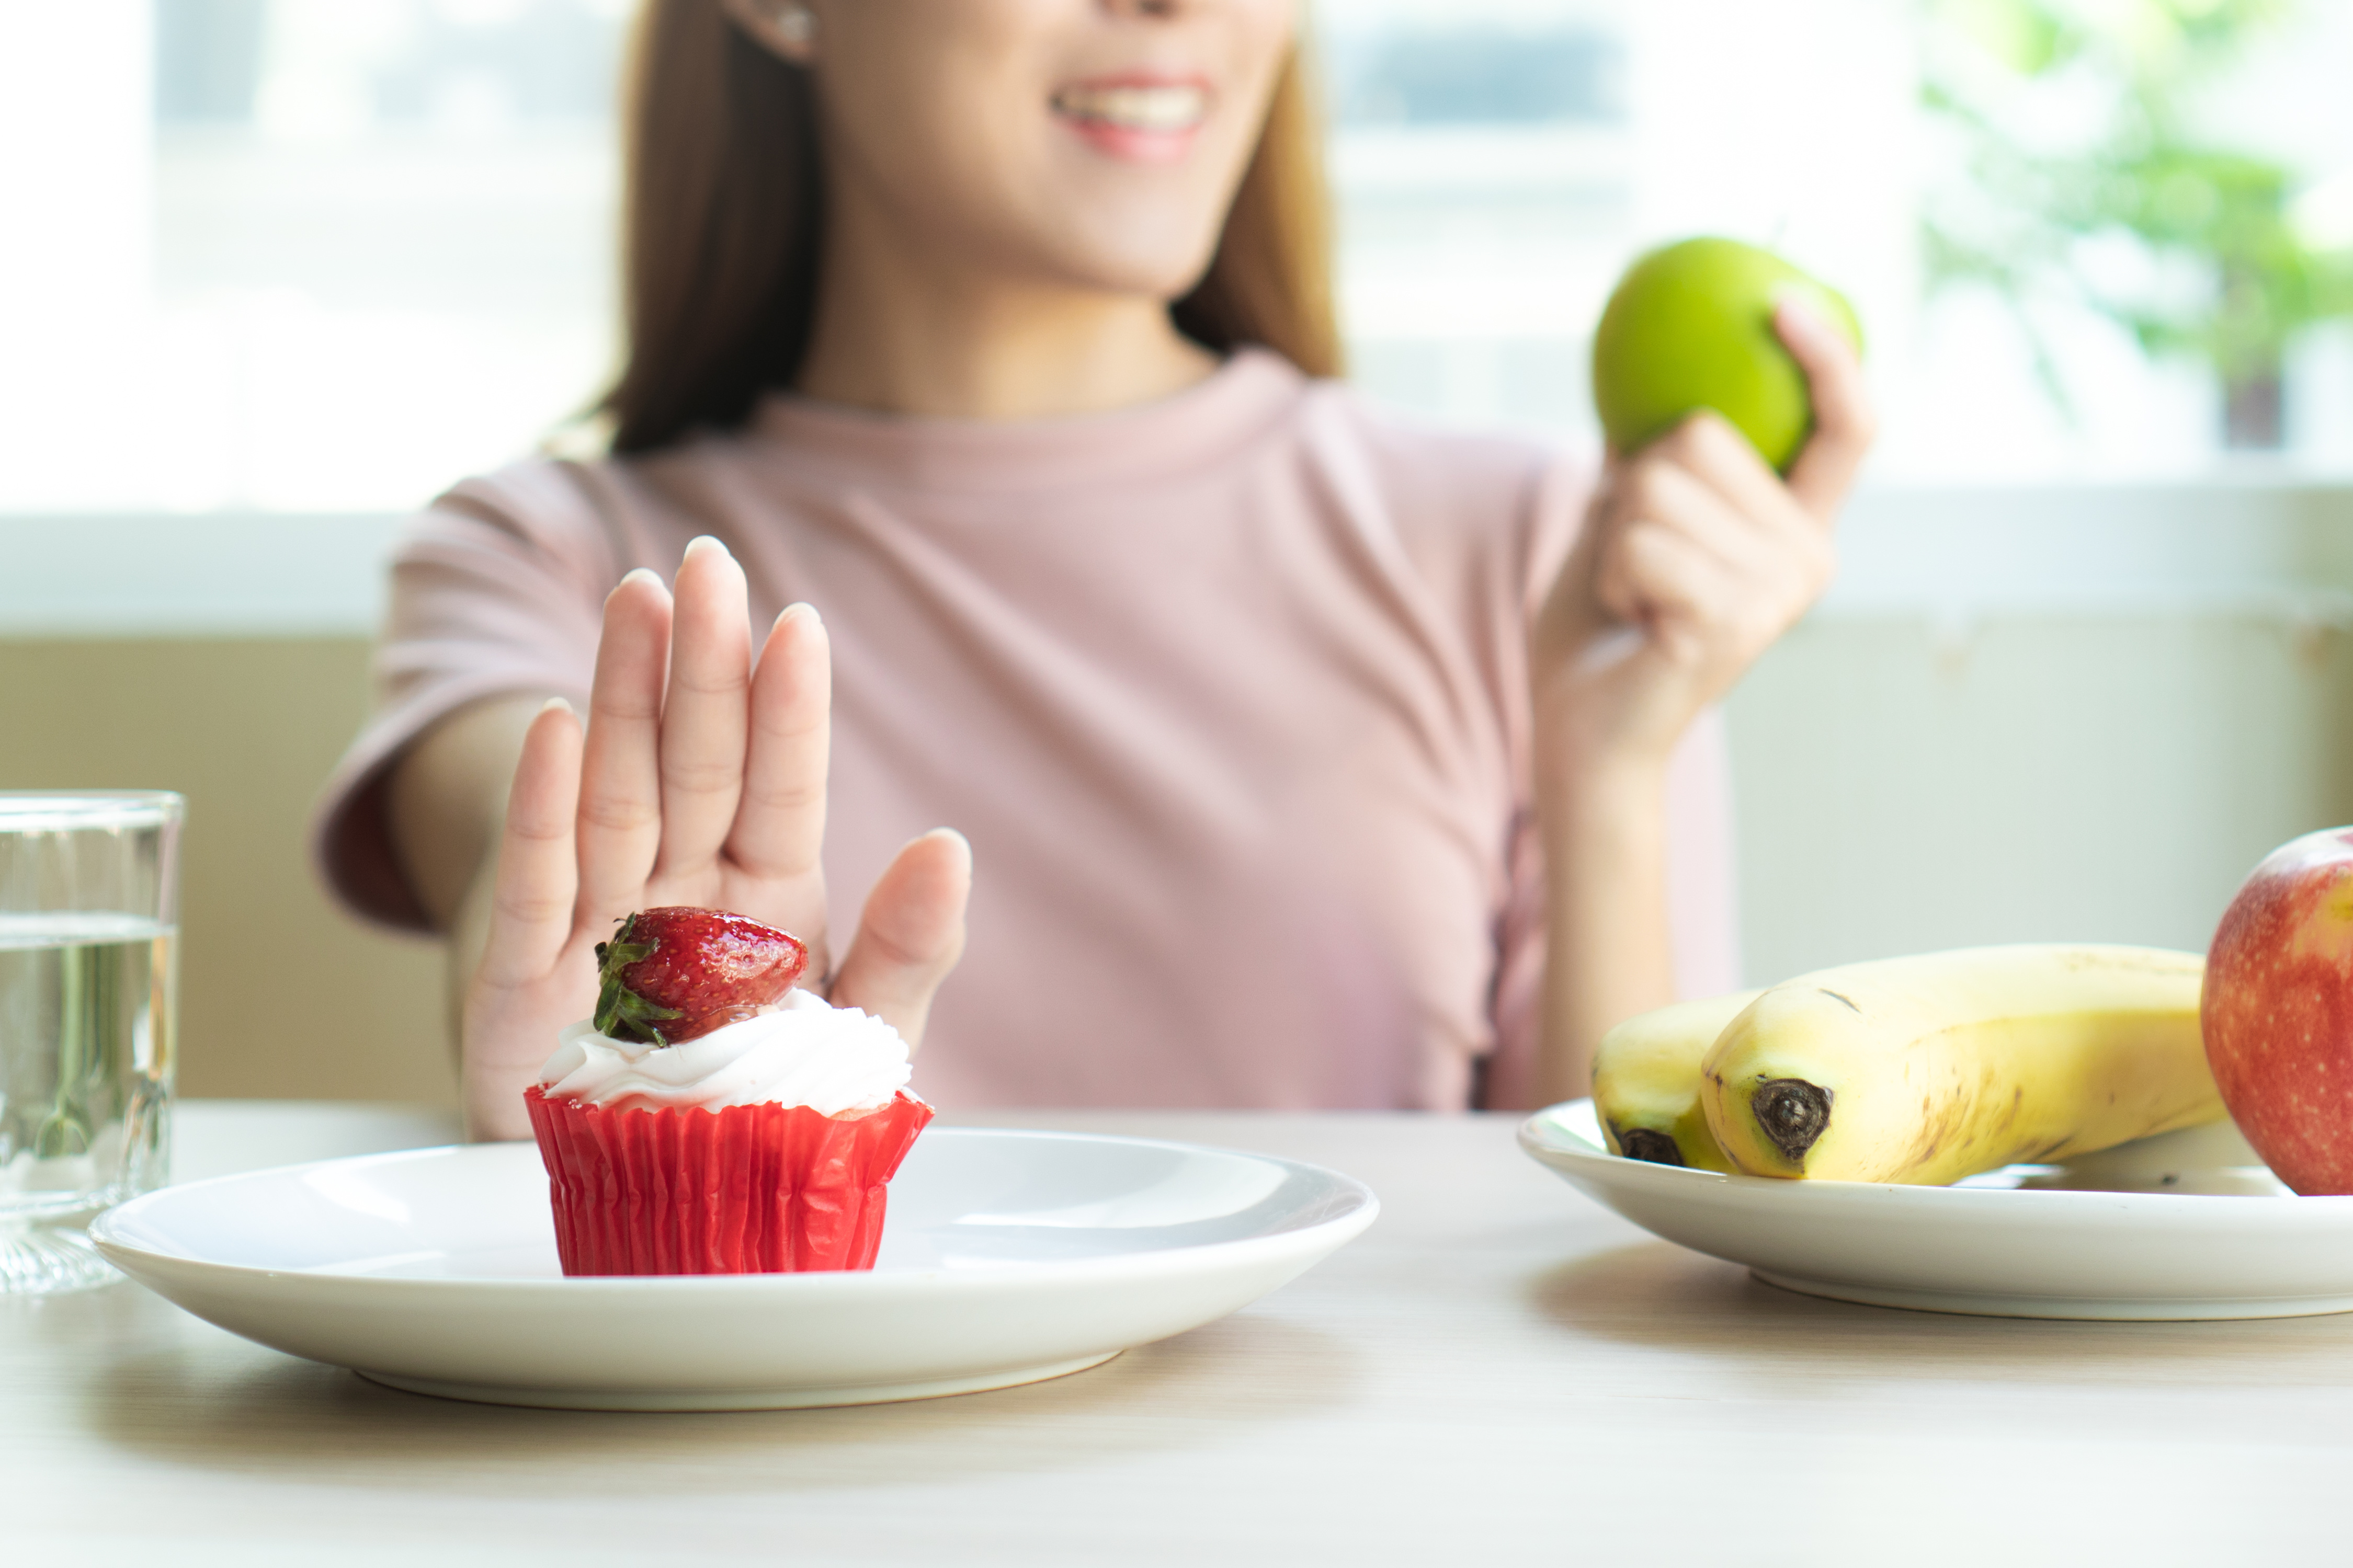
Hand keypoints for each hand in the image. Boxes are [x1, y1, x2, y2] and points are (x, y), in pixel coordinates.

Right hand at [460, 536, 971, 1138]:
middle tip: (708, 562)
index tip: (799, 626)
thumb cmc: (757, 1113)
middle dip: (703, 665)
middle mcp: (684, 895)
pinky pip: (545, 884)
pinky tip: (560, 725)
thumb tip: (950, 843)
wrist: (660, 1214)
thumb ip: (908, 951)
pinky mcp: (524, 982)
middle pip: (697, 764)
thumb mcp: (859, 1043)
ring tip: (639, 601)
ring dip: (626, 697)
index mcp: (770, 904)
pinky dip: (548, 810)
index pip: (782, 788)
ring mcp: (602, 927)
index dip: (786, 710)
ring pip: (619, 794)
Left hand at [1533, 297, 1874, 773]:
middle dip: (1632, 488)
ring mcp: (1779, 593)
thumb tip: (1635, 373)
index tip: (1783, 300)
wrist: (1584, 730)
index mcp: (1796, 526)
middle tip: (1636, 564)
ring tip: (1632, 596)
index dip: (1829, 358)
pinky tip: (1631, 620)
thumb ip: (1647, 461)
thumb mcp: (1620, 522)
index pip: (1844, 428)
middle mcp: (1808, 555)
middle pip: (1700, 436)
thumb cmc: (1601, 627)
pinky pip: (1641, 542)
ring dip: (1614, 538)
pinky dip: (1611, 574)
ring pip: (1658, 488)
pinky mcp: (1736, 624)